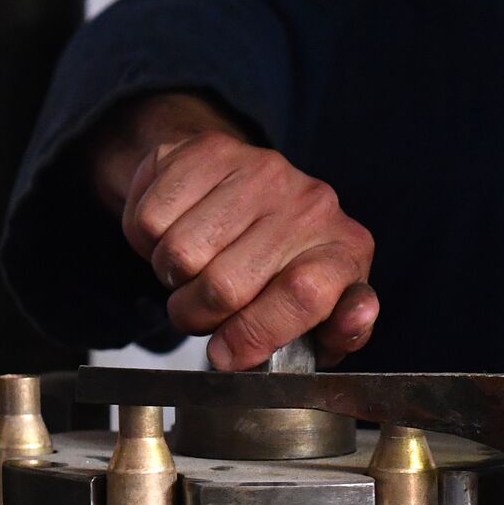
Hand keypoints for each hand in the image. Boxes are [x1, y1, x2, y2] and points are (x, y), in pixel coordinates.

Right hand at [89, 93, 377, 368]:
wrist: (255, 197)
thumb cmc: (290, 269)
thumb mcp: (326, 316)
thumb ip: (343, 331)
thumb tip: (357, 316)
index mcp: (345, 251)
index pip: (302, 294)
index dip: (254, 334)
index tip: (227, 354)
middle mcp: (310, 204)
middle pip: (224, 286)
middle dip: (198, 316)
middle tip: (204, 313)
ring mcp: (260, 171)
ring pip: (179, 254)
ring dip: (171, 278)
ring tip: (194, 271)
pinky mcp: (210, 150)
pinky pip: (148, 219)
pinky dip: (146, 243)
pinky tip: (176, 235)